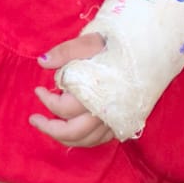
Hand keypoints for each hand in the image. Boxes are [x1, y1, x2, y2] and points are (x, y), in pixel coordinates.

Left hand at [30, 33, 116, 147]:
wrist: (148, 49)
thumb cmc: (117, 44)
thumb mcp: (90, 42)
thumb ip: (66, 52)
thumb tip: (42, 62)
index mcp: (98, 93)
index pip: (65, 109)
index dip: (47, 101)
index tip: (38, 89)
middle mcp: (109, 111)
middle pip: (75, 132)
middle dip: (51, 129)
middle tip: (35, 119)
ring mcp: (118, 119)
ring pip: (89, 140)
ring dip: (66, 138)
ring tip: (50, 128)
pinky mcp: (125, 121)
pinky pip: (103, 139)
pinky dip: (86, 139)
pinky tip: (75, 131)